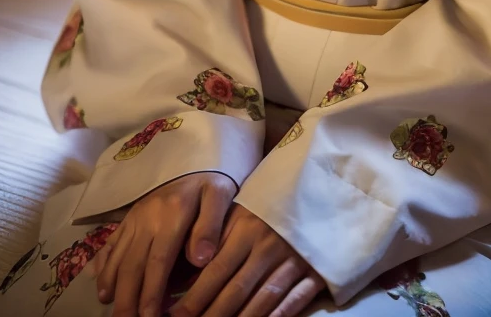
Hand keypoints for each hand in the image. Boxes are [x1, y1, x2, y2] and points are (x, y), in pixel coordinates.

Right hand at [88, 170, 235, 316]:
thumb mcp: (219, 194)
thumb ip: (210, 225)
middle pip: (133, 265)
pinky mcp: (129, 216)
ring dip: (113, 285)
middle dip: (127, 298)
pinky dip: (104, 265)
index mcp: (172, 215)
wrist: (195, 150)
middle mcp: (148, 218)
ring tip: (109, 308)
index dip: (151, 292)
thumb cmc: (211, 176)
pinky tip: (100, 284)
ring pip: (119, 257)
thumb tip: (201, 259)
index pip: (158, 262)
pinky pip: (112, 242)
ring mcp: (135, 217)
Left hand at [169, 202, 325, 316]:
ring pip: (262, 300)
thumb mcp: (239, 212)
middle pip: (236, 290)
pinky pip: (293, 301)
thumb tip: (183, 278)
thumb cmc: (267, 204)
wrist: (316, 186)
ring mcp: (292, 258)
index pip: (215, 270)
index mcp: (245, 227)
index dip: (193, 298)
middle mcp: (267, 244)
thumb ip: (215, 241)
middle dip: (211, 316)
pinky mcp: (315, 269)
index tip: (174, 316)